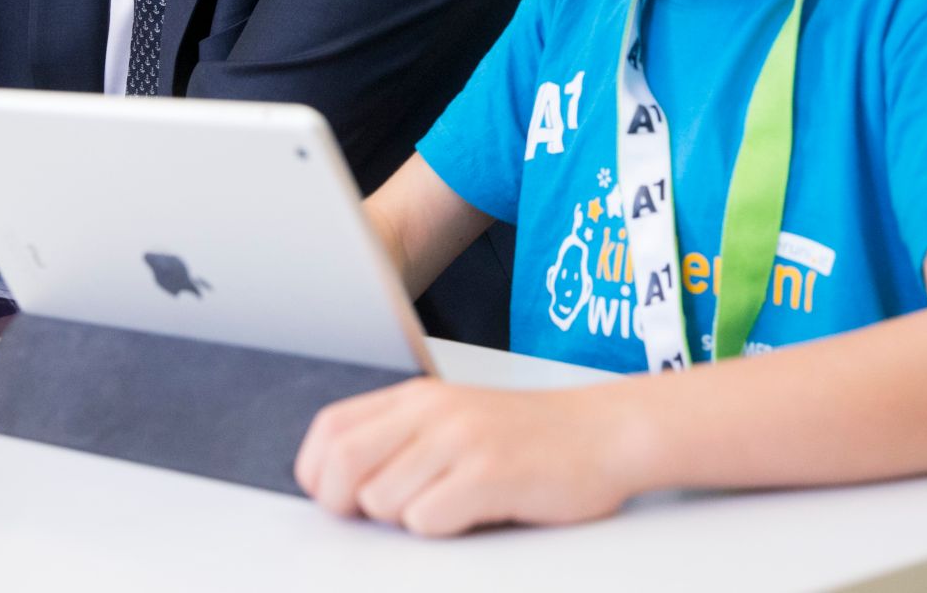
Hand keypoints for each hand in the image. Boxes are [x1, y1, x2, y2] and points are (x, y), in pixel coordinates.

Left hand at [294, 377, 638, 535]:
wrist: (607, 433)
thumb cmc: (531, 438)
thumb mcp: (456, 421)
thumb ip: (402, 438)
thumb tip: (336, 484)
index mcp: (417, 398)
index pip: (329, 430)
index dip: (319, 474)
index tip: (341, 500)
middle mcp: (433, 411)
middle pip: (341, 464)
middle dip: (345, 504)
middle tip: (382, 517)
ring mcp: (461, 439)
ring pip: (381, 500)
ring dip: (403, 520)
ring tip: (446, 507)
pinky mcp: (490, 472)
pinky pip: (426, 520)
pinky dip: (440, 529)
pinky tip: (473, 514)